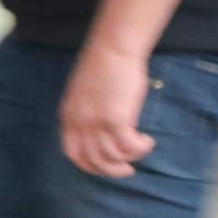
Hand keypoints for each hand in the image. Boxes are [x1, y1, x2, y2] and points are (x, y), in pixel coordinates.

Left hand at [59, 44, 154, 177]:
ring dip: (130, 158)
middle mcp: (79, 124)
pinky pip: (129, 146)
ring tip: (143, 149)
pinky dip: (140, 148)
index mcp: (69, 117)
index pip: (74, 154)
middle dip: (112, 170)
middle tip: (128, 170)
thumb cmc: (104, 66)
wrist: (113, 48)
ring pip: (113, 156)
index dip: (90, 165)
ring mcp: (96, 122)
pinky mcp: (116, 118)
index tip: (106, 166)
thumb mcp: (85, 95)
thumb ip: (88, 114)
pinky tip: (148, 141)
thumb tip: (102, 133)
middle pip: (94, 161)